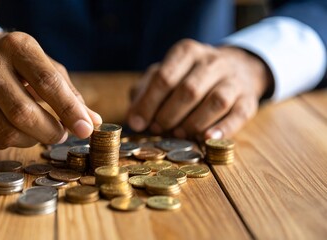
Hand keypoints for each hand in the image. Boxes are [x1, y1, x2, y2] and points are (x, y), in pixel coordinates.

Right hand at [0, 28, 101, 148]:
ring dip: (34, 140)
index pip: (47, 83)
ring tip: (42, 131)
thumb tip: (93, 123)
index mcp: (17, 46)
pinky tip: (20, 129)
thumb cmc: (22, 65)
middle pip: (23, 113)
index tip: (86, 130)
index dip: (69, 110)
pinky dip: (16, 141)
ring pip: (8, 132)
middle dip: (50, 131)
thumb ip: (71, 96)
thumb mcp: (49, 68)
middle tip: (62, 134)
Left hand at [128, 39, 272, 138]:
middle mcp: (212, 62)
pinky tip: (206, 139)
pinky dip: (222, 129)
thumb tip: (133, 119)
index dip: (149, 103)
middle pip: (189, 90)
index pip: (165, 77)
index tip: (137, 123)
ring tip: (179, 134)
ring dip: (193, 123)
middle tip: (158, 129)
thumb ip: (145, 92)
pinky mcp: (248, 99)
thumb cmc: (190, 75)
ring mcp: (233, 80)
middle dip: (169, 114)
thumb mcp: (165, 74)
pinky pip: (238, 115)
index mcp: (187, 52)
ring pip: (216, 102)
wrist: (236, 67)